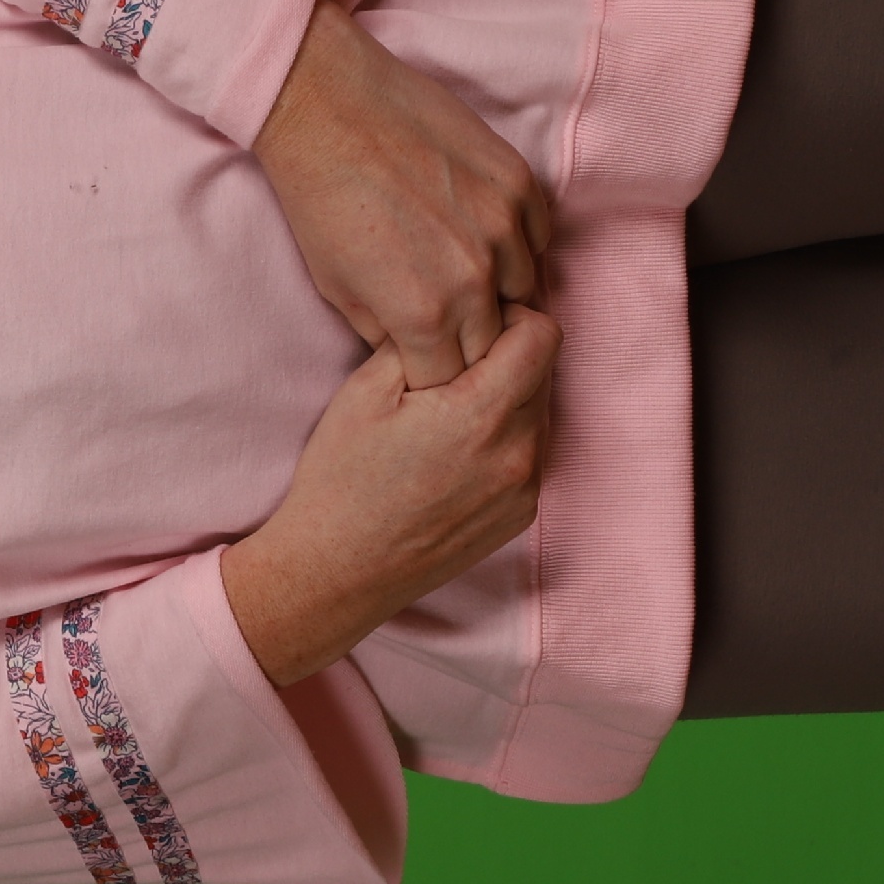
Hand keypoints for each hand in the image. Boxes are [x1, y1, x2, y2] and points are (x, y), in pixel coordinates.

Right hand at [218, 305, 559, 685]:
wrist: (339, 570)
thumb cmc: (342, 479)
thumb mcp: (365, 390)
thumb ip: (424, 341)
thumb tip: (459, 313)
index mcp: (482, 413)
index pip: (543, 334)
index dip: (509, 317)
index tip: (471, 326)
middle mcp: (519, 452)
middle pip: (544, 371)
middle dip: (506, 357)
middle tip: (451, 368)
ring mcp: (525, 489)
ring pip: (540, 413)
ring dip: (508, 399)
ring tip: (450, 414)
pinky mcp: (521, 515)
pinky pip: (532, 454)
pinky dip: (505, 440)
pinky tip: (456, 453)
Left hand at [255, 0, 552, 387]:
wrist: (329, 108)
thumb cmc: (321, 199)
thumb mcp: (335, 289)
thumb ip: (386, 335)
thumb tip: (416, 356)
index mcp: (424, 315)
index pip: (452, 380)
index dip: (436, 372)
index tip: (426, 356)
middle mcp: (475, 277)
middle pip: (494, 344)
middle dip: (468, 339)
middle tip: (443, 316)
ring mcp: (505, 227)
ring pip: (524, 291)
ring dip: (498, 291)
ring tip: (461, 270)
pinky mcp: (520, 182)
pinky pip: (538, 238)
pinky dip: (517, 244)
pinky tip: (480, 231)